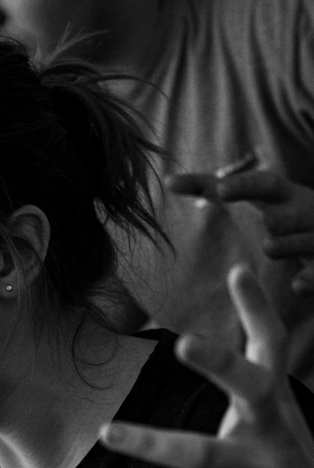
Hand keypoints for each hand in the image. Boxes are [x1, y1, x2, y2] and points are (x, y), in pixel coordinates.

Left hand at [97, 265, 313, 467]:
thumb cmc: (284, 450)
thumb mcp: (275, 402)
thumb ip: (256, 347)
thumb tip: (241, 273)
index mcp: (275, 400)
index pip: (272, 346)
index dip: (258, 308)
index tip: (239, 271)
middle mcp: (273, 429)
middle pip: (253, 388)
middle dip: (221, 364)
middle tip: (184, 343)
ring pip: (203, 452)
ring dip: (152, 443)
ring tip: (107, 431)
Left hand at [168, 170, 313, 294]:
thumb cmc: (280, 209)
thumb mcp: (252, 196)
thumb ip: (208, 187)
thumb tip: (168, 181)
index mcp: (283, 195)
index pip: (265, 184)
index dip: (244, 186)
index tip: (220, 189)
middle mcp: (303, 213)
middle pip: (290, 214)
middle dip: (281, 217)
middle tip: (266, 219)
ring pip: (306, 241)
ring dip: (290, 244)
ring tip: (270, 245)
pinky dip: (311, 279)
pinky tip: (298, 286)